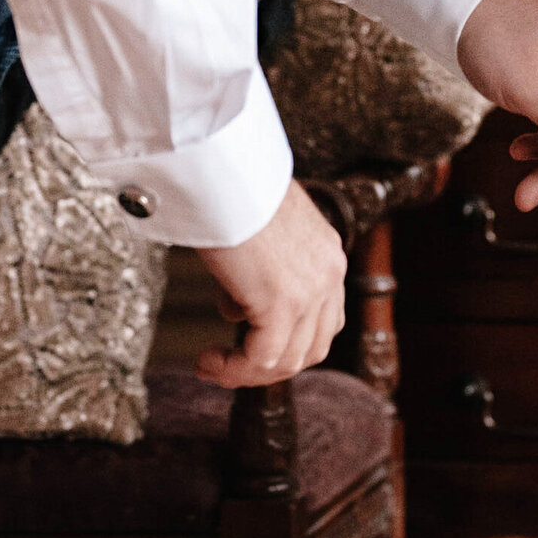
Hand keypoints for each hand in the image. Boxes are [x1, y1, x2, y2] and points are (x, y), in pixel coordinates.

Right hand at [195, 182, 346, 387]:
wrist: (225, 166)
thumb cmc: (231, 183)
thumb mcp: (258, 225)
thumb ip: (262, 261)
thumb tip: (238, 296)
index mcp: (327, 252)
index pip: (324, 317)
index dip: (289, 340)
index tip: (250, 344)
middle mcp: (329, 273)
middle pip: (314, 346)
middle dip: (271, 364)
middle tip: (232, 364)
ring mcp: (311, 290)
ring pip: (289, 359)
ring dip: (248, 371)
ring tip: (213, 366)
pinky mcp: (283, 303)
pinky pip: (263, 358)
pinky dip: (235, 370)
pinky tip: (209, 362)